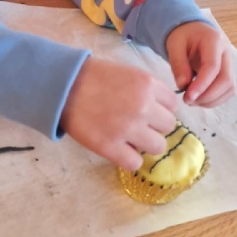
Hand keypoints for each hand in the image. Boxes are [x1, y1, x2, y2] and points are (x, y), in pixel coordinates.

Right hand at [60, 57, 177, 170]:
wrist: (63, 86)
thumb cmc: (94, 76)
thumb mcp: (127, 73)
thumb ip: (146, 89)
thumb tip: (160, 108)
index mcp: (147, 85)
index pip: (172, 105)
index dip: (160, 108)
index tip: (148, 109)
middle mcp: (143, 107)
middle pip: (168, 126)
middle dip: (154, 125)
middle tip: (137, 123)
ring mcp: (128, 129)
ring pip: (157, 146)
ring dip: (145, 143)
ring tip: (128, 137)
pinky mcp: (111, 147)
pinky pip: (135, 163)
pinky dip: (129, 158)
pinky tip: (119, 149)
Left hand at [166, 21, 234, 107]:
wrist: (192, 31)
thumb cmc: (183, 36)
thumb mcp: (175, 45)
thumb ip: (178, 64)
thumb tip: (182, 86)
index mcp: (213, 40)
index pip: (212, 66)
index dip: (202, 85)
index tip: (188, 97)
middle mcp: (226, 52)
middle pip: (226, 80)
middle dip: (207, 96)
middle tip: (188, 101)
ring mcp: (229, 63)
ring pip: (229, 88)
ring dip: (211, 100)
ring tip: (192, 100)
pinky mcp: (227, 73)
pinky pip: (226, 91)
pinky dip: (214, 99)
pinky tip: (199, 98)